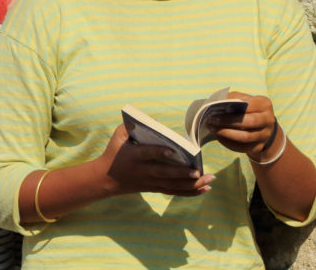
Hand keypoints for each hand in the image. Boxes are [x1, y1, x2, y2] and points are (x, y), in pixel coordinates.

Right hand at [99, 124, 213, 196]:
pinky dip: (190, 192)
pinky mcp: (154, 189)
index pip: (147, 154)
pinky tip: (204, 189)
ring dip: (192, 185)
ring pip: (173, 186)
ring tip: (210, 180)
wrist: (105, 179)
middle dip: (182, 174)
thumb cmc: (114, 153)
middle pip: (164, 174)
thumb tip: (154, 121)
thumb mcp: (117, 136)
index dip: (159, 152)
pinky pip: (174, 192)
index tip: (172, 151)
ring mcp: (150, 182)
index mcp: (133, 156)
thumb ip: (131, 126)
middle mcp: (143, 171)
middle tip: (198, 172)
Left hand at [207, 91, 278, 159]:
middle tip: (211, 120)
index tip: (214, 109)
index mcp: (264, 104)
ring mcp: (265, 135)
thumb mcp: (243, 99)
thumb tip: (215, 103)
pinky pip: (242, 147)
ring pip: (245, 137)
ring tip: (212, 128)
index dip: (231, 108)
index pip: (248, 106)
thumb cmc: (248, 108)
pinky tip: (218, 136)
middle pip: (248, 122)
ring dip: (226, 133)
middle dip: (228, 121)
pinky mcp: (259, 147)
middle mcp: (268, 120)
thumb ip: (232, 99)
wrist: (262, 125)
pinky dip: (228, 143)